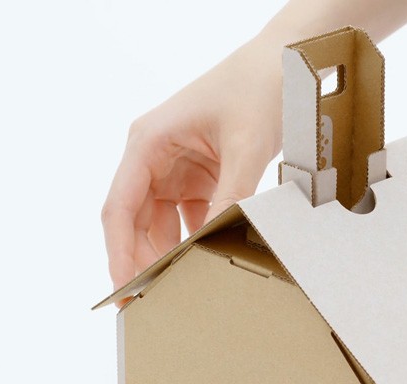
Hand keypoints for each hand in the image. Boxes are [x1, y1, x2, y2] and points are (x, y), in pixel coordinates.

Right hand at [101, 35, 282, 292]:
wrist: (286, 58)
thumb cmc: (258, 84)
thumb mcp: (246, 144)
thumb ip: (231, 194)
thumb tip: (215, 242)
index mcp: (148, 142)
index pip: (120, 207)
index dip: (119, 252)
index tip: (124, 288)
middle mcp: (154, 156)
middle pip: (137, 221)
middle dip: (144, 260)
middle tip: (154, 303)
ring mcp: (177, 166)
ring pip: (163, 223)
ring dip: (173, 253)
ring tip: (183, 289)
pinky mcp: (201, 174)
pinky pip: (191, 216)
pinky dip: (198, 239)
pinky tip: (210, 261)